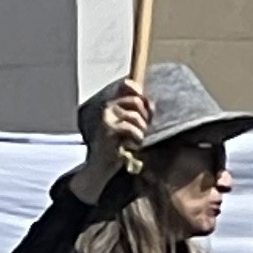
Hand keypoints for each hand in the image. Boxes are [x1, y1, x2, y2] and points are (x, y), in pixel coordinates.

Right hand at [77, 81, 151, 195]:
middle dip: (146, 117)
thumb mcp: (128, 127)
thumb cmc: (118, 147)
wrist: (101, 167)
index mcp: (113, 103)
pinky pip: (130, 128)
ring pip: (135, 116)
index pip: (128, 85)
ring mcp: (107, 118)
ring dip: (142, 130)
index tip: (148, 112)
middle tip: (144, 131)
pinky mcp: (107, 129)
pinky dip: (136, 137)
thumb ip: (137, 112)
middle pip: (136, 101)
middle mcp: (108, 107)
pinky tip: (135, 145)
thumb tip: (151, 102)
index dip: (142, 96)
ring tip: (139, 140)